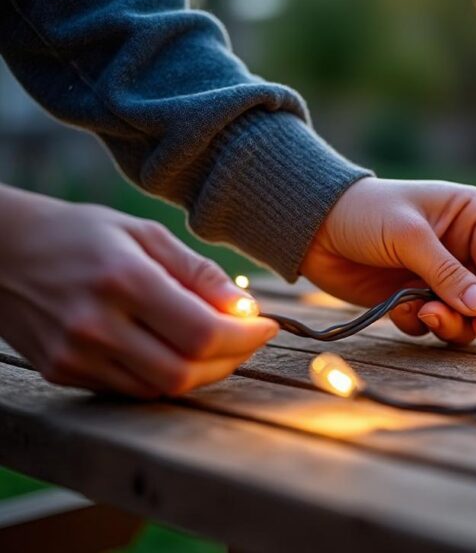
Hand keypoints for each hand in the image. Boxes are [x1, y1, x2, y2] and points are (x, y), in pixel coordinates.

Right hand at [0, 186, 277, 397]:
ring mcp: (74, 355)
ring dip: (202, 372)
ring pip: (161, 388)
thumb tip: (245, 309)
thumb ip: (198, 273)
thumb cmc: (79, 233)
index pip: (202, 332)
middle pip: (186, 371)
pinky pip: (131, 389)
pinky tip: (174, 350)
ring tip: (216, 344)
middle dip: (231, 360)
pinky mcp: (61, 372)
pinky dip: (164, 376)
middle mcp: (96, 325)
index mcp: (123, 281)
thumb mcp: (143, 235)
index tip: (267, 326)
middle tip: (247, 339)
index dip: (246, 338)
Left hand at [300, 178, 475, 343]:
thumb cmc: (364, 213)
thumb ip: (448, 274)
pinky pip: (434, 322)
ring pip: (466, 315)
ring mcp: (441, 275)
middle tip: (441, 320)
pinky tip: (396, 307)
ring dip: (447, 323)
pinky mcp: (418, 297)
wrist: (312, 227)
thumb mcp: (409, 236)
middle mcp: (464, 247)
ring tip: (419, 314)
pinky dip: (419, 322)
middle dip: (472, 315)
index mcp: (473, 218)